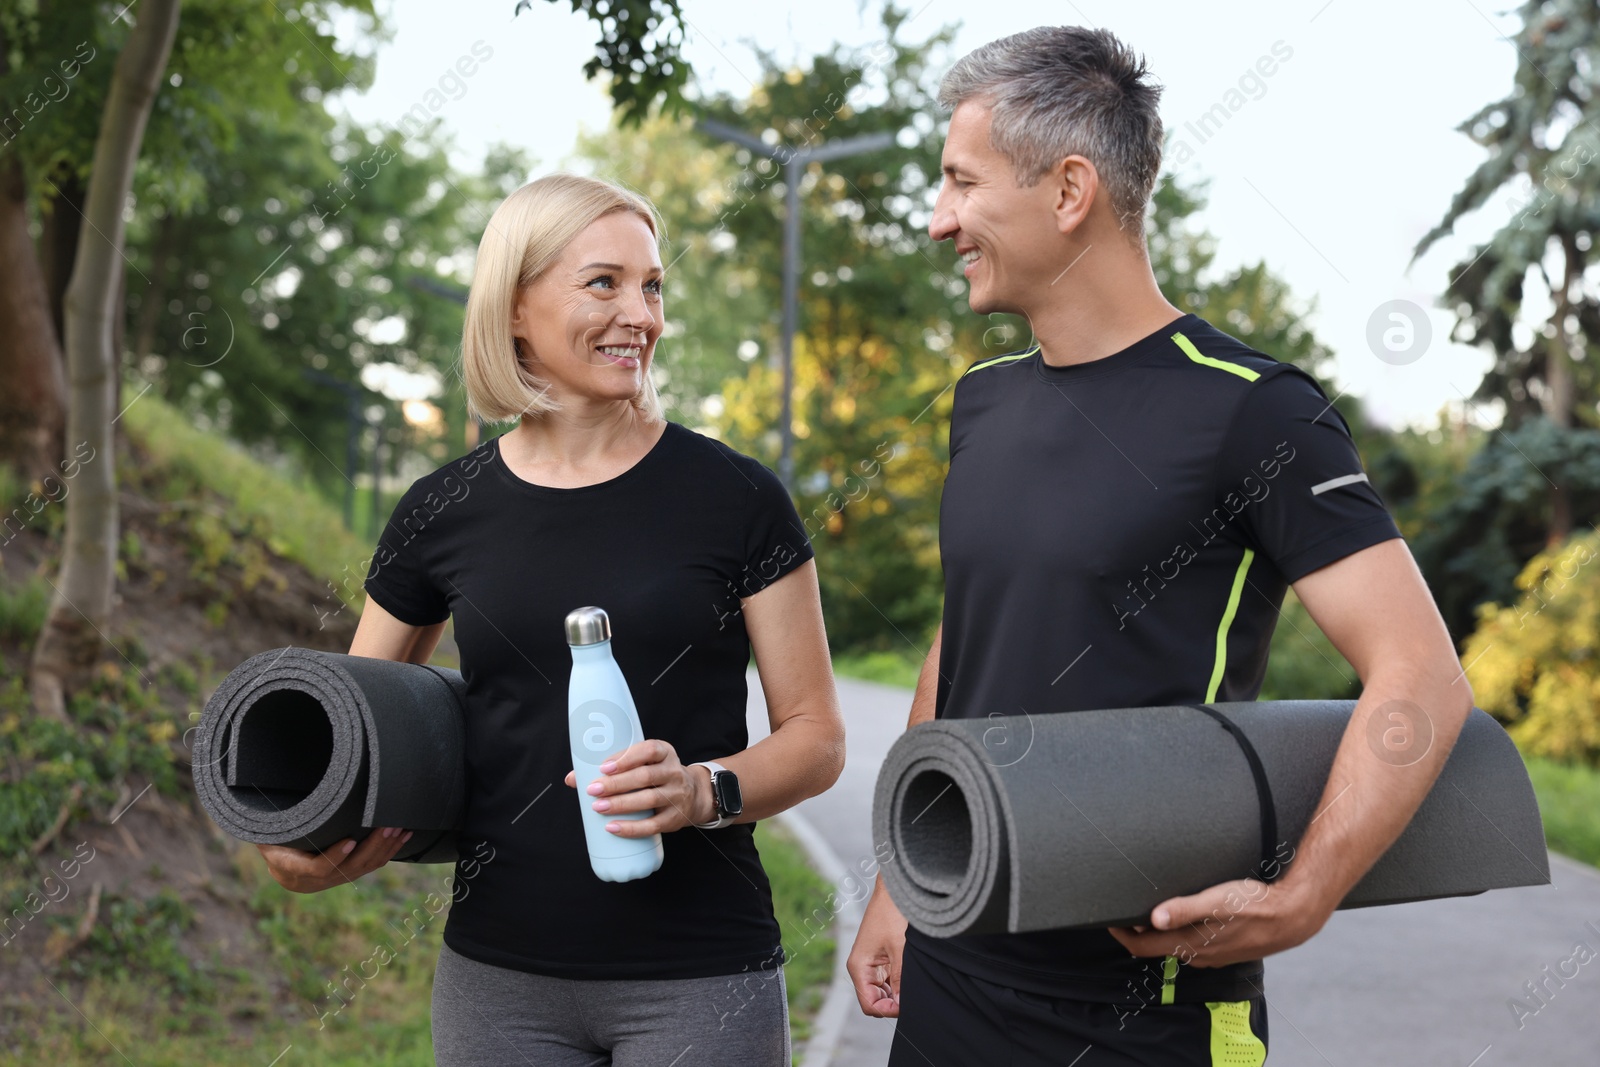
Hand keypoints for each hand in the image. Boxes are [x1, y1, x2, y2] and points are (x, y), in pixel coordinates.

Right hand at [255, 827, 411, 893]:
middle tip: (388, 826)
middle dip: (372, 846)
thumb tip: (268, 803)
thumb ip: (273, 826)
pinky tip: (402, 838)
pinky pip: (370, 866)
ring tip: (401, 829)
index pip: (317, 869)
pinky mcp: (348, 875)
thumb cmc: (273, 842)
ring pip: (364, 867)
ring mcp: (334, 880)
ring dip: (385, 848)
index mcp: (293, 870)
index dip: (335, 857)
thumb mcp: (267, 835)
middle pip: (350, 868)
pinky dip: (388, 851)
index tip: (349, 842)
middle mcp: (315, 881)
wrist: (280, 868)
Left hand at [561, 739, 711, 835]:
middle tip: (593, 789)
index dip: (626, 758)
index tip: (604, 767)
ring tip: (598, 807)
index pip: (649, 750)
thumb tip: (572, 778)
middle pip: (645, 776)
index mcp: (664, 753)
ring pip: (649, 799)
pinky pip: (653, 825)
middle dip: (616, 784)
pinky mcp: (675, 818)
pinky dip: (632, 828)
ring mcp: (677, 795)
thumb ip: (611, 768)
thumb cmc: (656, 776)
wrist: (692, 794)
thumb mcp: (642, 764)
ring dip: (621, 804)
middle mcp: (673, 772)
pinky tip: (613, 827)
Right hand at [847, 881, 907, 1017]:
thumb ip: (900, 979)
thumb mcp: (900, 949)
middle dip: (893, 1002)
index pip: (869, 1004)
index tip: (907, 1005)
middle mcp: (861, 968)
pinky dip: (898, 983)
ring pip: (882, 992)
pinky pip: (887, 980)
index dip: (888, 1010)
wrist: (893, 891)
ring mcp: (871, 964)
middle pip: (875, 1000)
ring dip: (896, 993)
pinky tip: (910, 977)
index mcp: (859, 967)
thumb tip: (902, 1004)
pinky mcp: (880, 959)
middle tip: (913, 996)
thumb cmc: (891, 914)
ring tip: (913, 984)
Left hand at [1107, 874, 1330, 967]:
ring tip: (1152, 908)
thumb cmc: (1254, 905)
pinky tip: (1185, 916)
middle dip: (1138, 931)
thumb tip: (1153, 918)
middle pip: (1156, 947)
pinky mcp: (1224, 950)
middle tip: (1128, 909)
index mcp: (1190, 943)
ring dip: (1160, 931)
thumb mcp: (1216, 901)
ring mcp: (1211, 955)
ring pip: (1175, 945)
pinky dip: (1181, 932)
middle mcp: (1197, 955)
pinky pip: (1194, 944)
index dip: (1122, 934)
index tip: (1109, 919)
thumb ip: (1184, 909)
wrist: (1292, 917)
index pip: (1142, 947)